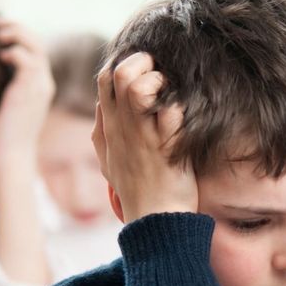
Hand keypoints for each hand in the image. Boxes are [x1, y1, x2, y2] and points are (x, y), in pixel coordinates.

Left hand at [0, 19, 54, 172]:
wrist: (12, 156)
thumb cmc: (4, 137)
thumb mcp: (5, 107)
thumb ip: (3, 88)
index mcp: (40, 86)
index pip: (36, 51)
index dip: (20, 35)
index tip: (0, 31)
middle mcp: (44, 83)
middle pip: (38, 42)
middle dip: (18, 27)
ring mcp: (39, 86)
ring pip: (35, 45)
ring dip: (16, 34)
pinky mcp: (29, 90)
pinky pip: (26, 59)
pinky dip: (13, 50)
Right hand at [93, 51, 193, 222]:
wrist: (154, 222)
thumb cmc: (136, 191)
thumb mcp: (108, 163)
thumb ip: (101, 133)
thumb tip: (99, 107)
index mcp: (110, 128)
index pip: (105, 79)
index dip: (124, 65)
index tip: (146, 74)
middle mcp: (124, 129)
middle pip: (120, 74)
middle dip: (143, 63)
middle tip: (162, 76)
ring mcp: (144, 138)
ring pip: (141, 88)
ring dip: (160, 83)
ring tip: (172, 96)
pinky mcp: (167, 149)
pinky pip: (173, 114)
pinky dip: (181, 109)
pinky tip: (186, 118)